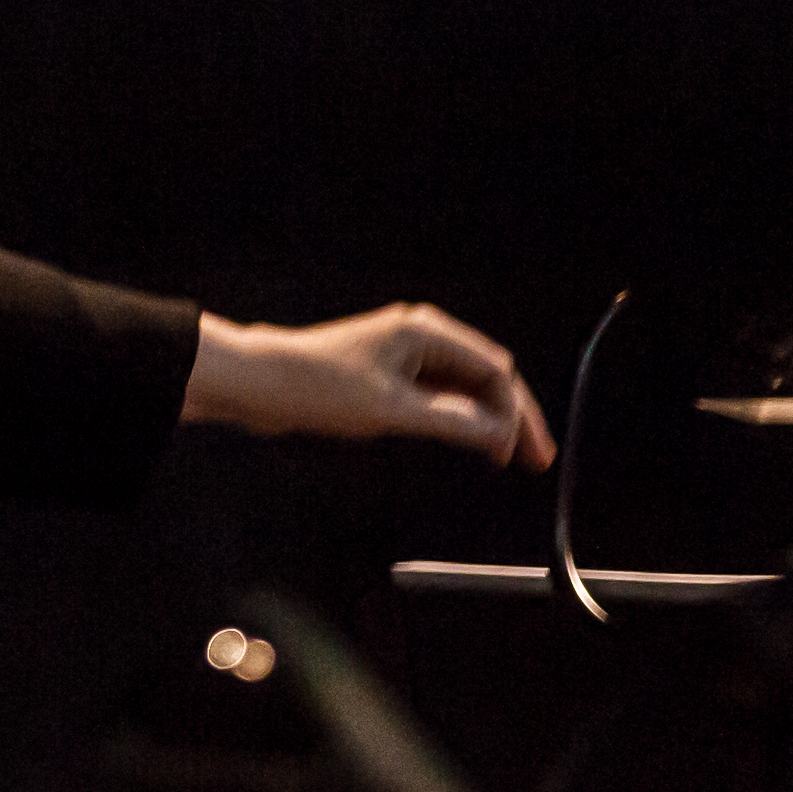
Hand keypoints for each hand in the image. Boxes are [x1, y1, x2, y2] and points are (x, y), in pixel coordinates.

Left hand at [183, 304, 553, 469]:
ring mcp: (404, 353)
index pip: (495, 371)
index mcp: (425, 332)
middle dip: (510, 417)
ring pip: (463, 387)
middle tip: (534, 459)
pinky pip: (438, 393)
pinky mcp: (388, 372)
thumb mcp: (392, 411)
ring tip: (507, 457)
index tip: (529, 452)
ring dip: (486, 419)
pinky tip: (470, 442)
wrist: (259, 382)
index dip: (518, 414)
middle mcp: (420, 335)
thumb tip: (498, 433)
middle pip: (485, 376)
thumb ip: (451, 422)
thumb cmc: (317, 386)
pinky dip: (458, 417)